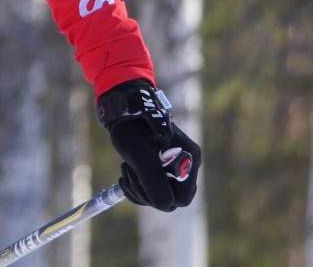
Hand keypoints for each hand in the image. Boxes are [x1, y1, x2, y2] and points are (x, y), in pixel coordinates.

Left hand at [97, 80, 200, 211]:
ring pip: (160, 194)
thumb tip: (165, 206)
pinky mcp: (163, 163)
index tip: (138, 178)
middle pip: (171, 198)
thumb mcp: (140, 155)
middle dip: (146, 191)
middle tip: (128, 172)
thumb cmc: (131, 126)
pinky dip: (138, 184)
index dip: (158, 196)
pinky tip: (127, 170)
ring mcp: (176, 163)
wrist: (123, 106)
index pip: (181, 198)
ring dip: (139, 187)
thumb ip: (154, 182)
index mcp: (188, 158)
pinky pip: (155, 186)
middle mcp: (187, 162)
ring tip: (126, 167)